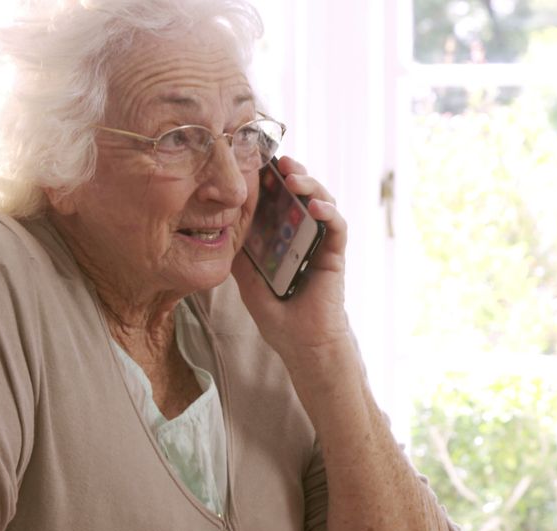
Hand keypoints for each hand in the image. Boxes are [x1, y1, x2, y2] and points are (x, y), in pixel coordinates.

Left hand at [232, 156, 353, 365]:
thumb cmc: (277, 314)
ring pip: (323, 201)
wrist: (301, 344)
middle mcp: (305, 234)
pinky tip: (316, 206)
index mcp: (284, 235)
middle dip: (291, 173)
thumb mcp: (247, 278)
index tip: (255, 163)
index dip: (270, 179)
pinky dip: (330, 213)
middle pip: (302, 193)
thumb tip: (219, 225)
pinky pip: (337, 227)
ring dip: (311, 185)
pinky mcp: (335, 255)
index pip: (279, 198)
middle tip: (277, 161)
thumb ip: (240, 252)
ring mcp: (322, 242)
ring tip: (294, 177)